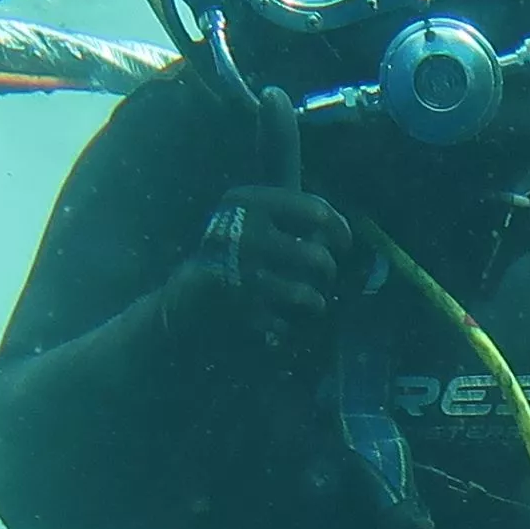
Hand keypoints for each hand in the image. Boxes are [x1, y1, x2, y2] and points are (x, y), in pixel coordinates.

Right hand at [161, 182, 354, 384]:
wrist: (185, 295)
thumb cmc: (230, 250)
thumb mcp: (252, 217)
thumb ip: (292, 217)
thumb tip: (339, 233)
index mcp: (248, 202)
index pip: (315, 210)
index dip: (339, 228)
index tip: (343, 243)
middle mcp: (245, 235)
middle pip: (318, 258)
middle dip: (328, 272)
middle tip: (325, 275)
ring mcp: (243, 275)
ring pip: (308, 296)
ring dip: (315, 302)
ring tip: (311, 301)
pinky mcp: (241, 310)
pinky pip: (289, 324)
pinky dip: (291, 326)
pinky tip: (284, 320)